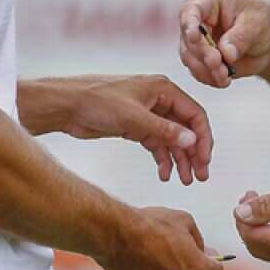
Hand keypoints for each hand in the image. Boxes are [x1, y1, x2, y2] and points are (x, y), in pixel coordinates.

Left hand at [59, 75, 213, 184]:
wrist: (66, 106)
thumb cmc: (97, 101)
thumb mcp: (133, 117)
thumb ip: (164, 130)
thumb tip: (191, 141)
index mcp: (163, 89)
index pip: (195, 115)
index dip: (202, 139)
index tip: (204, 161)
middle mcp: (159, 99)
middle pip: (186, 129)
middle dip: (193, 153)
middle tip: (199, 176)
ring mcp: (147, 114)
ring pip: (172, 139)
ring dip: (179, 159)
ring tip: (183, 180)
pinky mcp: (135, 126)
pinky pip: (156, 144)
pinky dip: (161, 159)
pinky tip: (163, 174)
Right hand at [96, 207, 224, 269]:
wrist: (117, 234)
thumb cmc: (152, 225)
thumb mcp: (184, 220)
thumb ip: (197, 237)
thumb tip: (200, 248)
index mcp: (196, 269)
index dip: (213, 261)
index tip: (208, 253)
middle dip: (196, 269)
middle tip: (188, 251)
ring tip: (167, 251)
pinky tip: (152, 256)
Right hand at [179, 0, 269, 87]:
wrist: (267, 40)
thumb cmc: (261, 20)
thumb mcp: (258, 23)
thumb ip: (241, 37)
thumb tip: (226, 53)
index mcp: (209, 0)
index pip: (191, 9)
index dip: (189, 23)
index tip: (194, 37)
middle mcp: (197, 20)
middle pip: (188, 38)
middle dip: (202, 54)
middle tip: (218, 63)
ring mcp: (197, 42)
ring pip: (190, 58)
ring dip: (206, 70)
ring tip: (225, 76)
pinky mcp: (201, 60)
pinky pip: (199, 72)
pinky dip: (210, 78)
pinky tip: (223, 80)